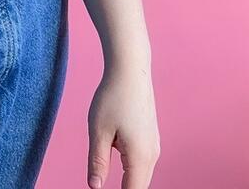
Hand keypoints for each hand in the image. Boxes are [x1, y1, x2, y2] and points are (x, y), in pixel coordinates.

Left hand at [86, 63, 159, 188]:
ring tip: (106, 167)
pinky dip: (130, 166)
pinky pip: (141, 161)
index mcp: (140, 157)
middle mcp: (152, 155)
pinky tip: (115, 151)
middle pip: (139, 185)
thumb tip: (94, 187)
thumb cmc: (113, 97)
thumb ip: (98, 161)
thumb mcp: (98, 130)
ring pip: (140, 173)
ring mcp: (153, 146)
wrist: (130, 70)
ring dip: (127, 179)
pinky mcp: (150, 137)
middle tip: (100, 184)